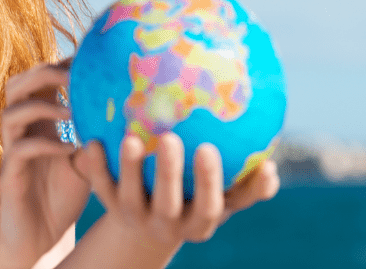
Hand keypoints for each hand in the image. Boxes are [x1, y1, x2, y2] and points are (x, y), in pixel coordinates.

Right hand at [0, 61, 90, 267]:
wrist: (40, 237)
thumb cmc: (64, 197)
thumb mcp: (88, 163)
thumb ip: (98, 138)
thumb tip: (134, 115)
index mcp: (38, 122)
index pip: (39, 80)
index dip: (59, 63)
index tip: (87, 57)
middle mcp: (21, 131)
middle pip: (15, 86)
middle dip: (43, 73)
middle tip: (73, 75)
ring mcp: (12, 152)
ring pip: (10, 113)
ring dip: (42, 106)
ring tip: (71, 111)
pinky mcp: (9, 176)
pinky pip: (20, 150)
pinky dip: (44, 144)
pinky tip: (69, 149)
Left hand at [75, 132, 279, 251]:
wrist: (149, 227)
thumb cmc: (199, 200)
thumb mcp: (227, 200)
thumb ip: (250, 187)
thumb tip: (272, 167)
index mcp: (198, 222)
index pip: (208, 206)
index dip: (209, 182)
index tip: (209, 149)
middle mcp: (166, 223)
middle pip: (167, 203)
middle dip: (168, 173)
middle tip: (171, 138)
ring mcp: (135, 217)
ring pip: (128, 197)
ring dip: (128, 169)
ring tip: (131, 139)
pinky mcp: (109, 207)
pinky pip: (99, 187)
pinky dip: (95, 166)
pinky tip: (93, 139)